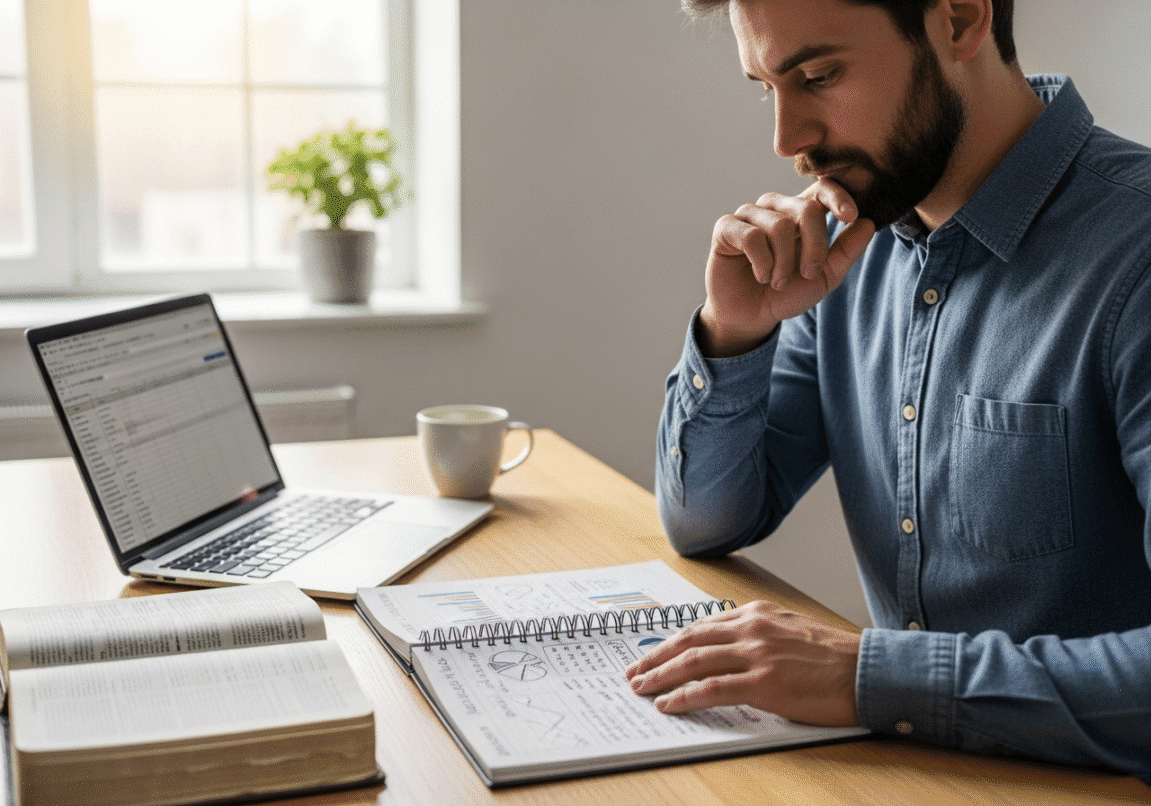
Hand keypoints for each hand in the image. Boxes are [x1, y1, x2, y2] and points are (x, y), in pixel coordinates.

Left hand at [624, 600, 860, 726]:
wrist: (868, 671)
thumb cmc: (835, 657)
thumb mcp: (791, 631)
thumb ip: (758, 635)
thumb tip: (727, 654)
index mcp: (758, 614)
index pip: (702, 626)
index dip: (672, 642)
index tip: (653, 653)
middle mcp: (752, 627)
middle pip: (689, 640)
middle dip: (656, 657)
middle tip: (633, 672)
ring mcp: (757, 654)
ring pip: (693, 661)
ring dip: (660, 676)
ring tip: (641, 688)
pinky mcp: (764, 682)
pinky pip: (711, 688)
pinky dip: (684, 696)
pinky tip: (667, 704)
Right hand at [698, 180, 875, 356]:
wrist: (750, 317)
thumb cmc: (785, 294)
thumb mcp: (824, 277)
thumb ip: (846, 252)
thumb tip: (868, 223)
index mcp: (801, 213)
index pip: (822, 188)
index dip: (838, 196)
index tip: (850, 217)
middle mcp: (776, 207)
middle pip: (807, 210)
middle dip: (814, 248)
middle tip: (807, 274)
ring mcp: (750, 214)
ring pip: (780, 226)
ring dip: (784, 263)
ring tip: (777, 281)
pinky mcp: (726, 227)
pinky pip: (752, 237)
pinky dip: (762, 263)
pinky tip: (760, 275)